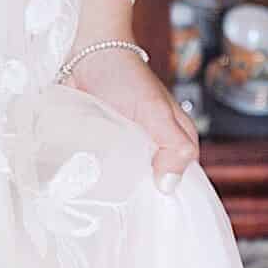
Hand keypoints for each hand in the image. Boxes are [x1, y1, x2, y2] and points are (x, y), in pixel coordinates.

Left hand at [63, 45, 198, 192]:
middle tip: (118, 206)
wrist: (89, 51)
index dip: (166, 198)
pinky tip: (87, 179)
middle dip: (136, 194)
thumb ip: (173, 146)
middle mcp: (154, 144)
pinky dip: (97, 172)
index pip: (179, 180)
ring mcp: (129, 143)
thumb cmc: (126, 76)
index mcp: (177, 139)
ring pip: (127, 176)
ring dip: (114, 184)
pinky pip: (105, 164)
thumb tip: (169, 186)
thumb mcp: (156, 111)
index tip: (148, 216)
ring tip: (99, 195)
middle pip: (151, 183)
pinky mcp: (105, 141)